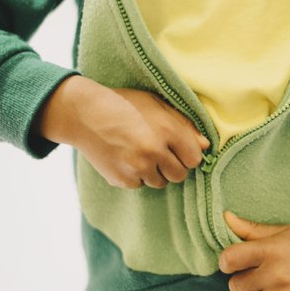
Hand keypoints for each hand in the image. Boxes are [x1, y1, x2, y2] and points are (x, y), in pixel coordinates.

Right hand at [32, 75, 209, 188]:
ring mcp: (137, 168)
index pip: (194, 159)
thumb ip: (183, 125)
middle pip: (179, 175)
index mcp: (167, 130)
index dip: (187, 155)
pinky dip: (136, 176)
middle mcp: (154, 151)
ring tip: (140, 153)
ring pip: (159, 182)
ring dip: (154, 172)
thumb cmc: (125, 105)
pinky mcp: (122, 179)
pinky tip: (126, 158)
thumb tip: (205, 145)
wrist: (84, 114)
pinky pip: (139, 185)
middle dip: (173, 166)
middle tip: (159, 153)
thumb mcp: (157, 105)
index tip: (178, 149)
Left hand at [219, 211, 289, 290]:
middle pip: (235, 285)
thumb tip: (225, 217)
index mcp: (272, 250)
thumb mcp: (282, 232)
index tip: (234, 263)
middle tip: (258, 277)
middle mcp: (278, 275)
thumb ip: (251, 229)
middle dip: (242, 281)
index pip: (229, 260)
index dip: (226, 262)